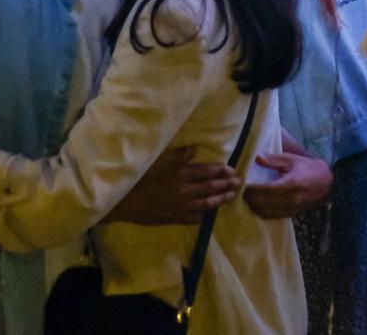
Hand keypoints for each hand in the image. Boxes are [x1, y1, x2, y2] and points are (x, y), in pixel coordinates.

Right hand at [110, 146, 239, 224]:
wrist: (127, 201)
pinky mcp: (177, 218)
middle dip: (226, 184)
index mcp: (181, 173)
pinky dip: (205, 213)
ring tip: (232, 195)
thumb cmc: (142, 178)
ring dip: (221, 199)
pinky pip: (196, 217)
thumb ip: (179, 155)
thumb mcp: (160, 161)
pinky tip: (211, 210)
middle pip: (211, 187)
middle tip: (238, 181)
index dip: (221, 170)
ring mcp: (182, 206)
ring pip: (207, 203)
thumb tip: (196, 148)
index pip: (207, 171)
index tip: (231, 169)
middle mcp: (185, 190)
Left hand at [242, 149, 332, 218]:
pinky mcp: (290, 214)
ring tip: (244, 196)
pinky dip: (260, 210)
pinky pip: (270, 216)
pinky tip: (255, 203)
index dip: (249, 188)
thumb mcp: (291, 159)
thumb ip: (273, 160)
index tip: (239, 182)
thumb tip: (256, 158)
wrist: (325, 182)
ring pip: (264, 212)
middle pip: (261, 203)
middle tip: (237, 190)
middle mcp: (290, 200)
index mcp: (290, 184)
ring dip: (252, 205)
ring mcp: (291, 209)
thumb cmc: (307, 167)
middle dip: (247, 198)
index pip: (263, 190)